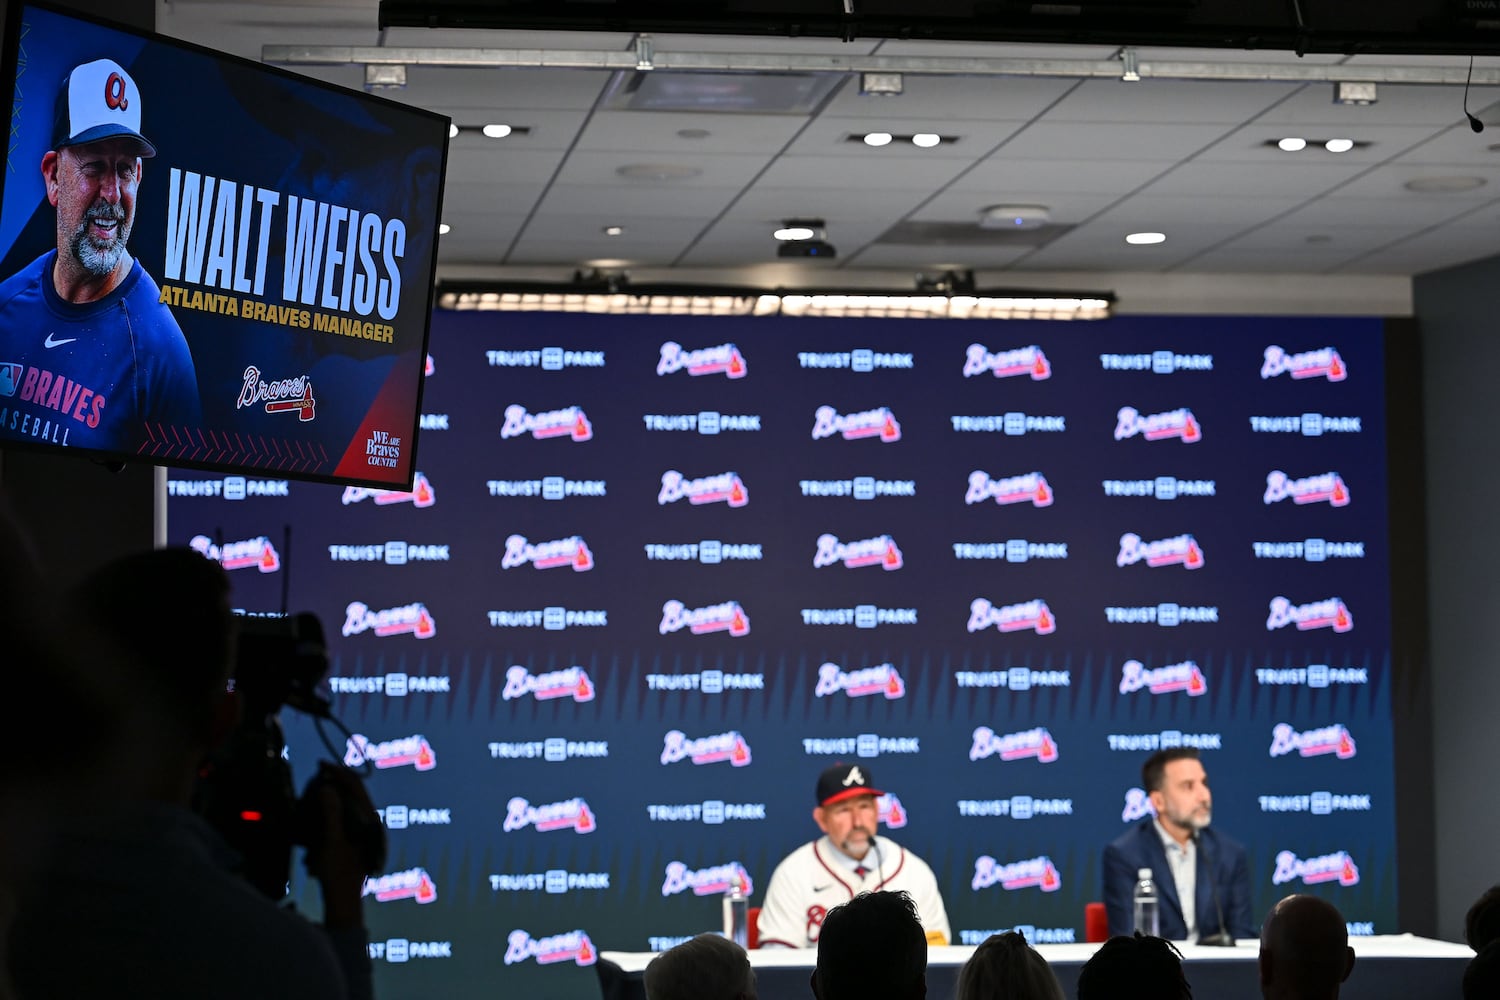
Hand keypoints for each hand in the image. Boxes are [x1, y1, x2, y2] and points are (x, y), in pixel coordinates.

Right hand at [303, 762, 379, 928]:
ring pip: (351, 805)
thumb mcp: (331, 842)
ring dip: (335, 795)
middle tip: (319, 772)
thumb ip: (331, 814)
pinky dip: (334, 810)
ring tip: (318, 787)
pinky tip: (321, 811)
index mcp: (370, 821)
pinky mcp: (356, 842)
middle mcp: (371, 824)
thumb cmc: (338, 875)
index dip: (340, 773)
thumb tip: (327, 788)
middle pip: (355, 794)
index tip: (322, 764)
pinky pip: (346, 818)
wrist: (343, 902)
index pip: (357, 788)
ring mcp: (365, 833)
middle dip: (337, 781)